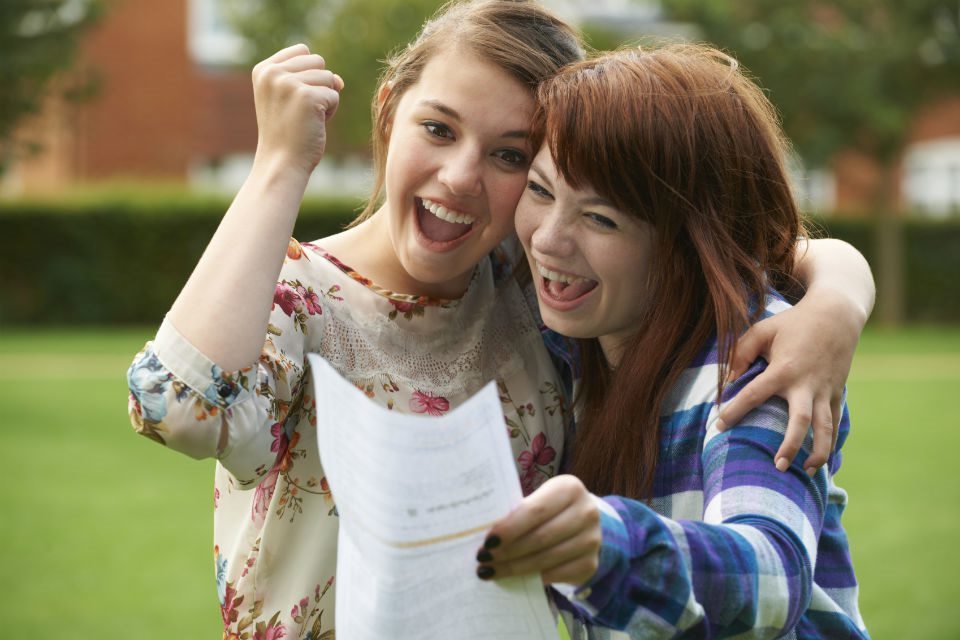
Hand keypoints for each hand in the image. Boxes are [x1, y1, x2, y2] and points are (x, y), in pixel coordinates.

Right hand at [251, 44, 343, 176]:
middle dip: (318, 86)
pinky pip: (335, 95)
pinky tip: (313, 125)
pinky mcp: (307, 96)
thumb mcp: (290, 99)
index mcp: (263, 69)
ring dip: (325, 100)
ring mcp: (289, 83)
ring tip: (305, 119)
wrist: (281, 163)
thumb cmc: (287, 134)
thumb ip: (309, 78)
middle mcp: (273, 72)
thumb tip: (338, 80)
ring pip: (329, 78)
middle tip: (300, 112)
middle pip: (318, 62)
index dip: (308, 75)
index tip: (293, 100)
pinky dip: (330, 112)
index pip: (303, 51)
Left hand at [475, 475, 600, 585]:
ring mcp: (592, 540)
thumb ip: (519, 511)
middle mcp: (586, 512)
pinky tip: (515, 579)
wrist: (583, 523)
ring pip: (546, 558)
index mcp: (569, 488)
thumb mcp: (539, 499)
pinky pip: (556, 574)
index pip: (535, 510)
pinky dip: (533, 578)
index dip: (509, 528)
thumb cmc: (550, 509)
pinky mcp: (591, 564)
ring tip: (491, 570)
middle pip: (540, 537)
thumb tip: (485, 534)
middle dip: (508, 551)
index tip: (487, 542)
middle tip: (483, 559)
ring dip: (515, 567)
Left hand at [717, 291, 861, 474]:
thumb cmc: (793, 322)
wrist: (837, 315)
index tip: (719, 426)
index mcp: (784, 369)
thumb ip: (740, 352)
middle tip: (777, 466)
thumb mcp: (762, 330)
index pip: (755, 394)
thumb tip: (727, 378)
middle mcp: (806, 384)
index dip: (735, 410)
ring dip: (818, 452)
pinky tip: (822, 460)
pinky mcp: (837, 392)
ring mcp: (825, 390)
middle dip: (790, 445)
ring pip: (825, 428)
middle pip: (801, 421)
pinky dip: (830, 442)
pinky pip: (835, 422)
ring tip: (809, 473)